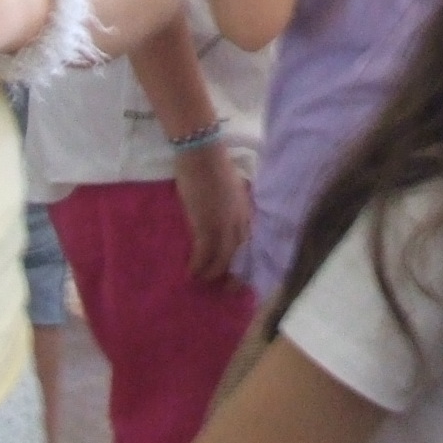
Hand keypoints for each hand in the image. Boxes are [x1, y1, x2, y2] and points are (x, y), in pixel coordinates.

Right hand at [173, 141, 252, 283]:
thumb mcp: (231, 189)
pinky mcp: (205, 225)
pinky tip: (191, 273)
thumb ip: (232, 207)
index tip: (243, 274)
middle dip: (235, 276)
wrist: (201, 153)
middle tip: (227, 290)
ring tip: (203, 282)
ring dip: (213, 274)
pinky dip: (198, 267)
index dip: (247, 261)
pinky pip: (204, 254)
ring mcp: (223, 224)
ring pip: (223, 259)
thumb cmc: (213, 165)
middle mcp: (240, 221)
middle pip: (241, 256)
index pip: (252, 243)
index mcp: (247, 211)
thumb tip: (224, 219)